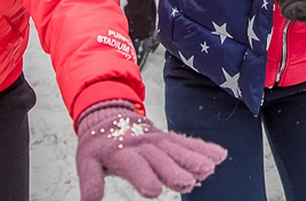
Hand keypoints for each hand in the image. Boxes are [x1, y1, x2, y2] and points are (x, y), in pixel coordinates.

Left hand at [75, 99, 226, 199]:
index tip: (154, 191)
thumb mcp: (86, 162)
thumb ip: (90, 182)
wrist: (108, 114)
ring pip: (177, 149)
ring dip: (194, 159)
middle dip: (174, 171)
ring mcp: (157, 140)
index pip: (134, 165)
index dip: (143, 177)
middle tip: (187, 183)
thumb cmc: (98, 144)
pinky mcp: (168, 138)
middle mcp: (143, 144)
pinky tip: (220, 155)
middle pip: (160, 159)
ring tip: (209, 169)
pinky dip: (203, 148)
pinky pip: (186, 143)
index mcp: (121, 151)